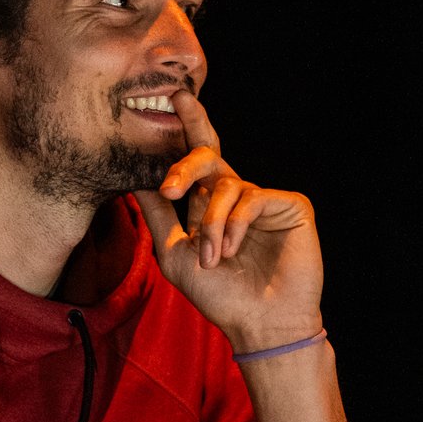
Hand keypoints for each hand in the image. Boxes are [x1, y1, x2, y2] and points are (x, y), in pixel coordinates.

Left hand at [129, 90, 324, 351]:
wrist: (260, 323)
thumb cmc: (220, 295)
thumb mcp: (175, 253)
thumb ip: (158, 214)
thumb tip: (130, 178)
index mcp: (210, 202)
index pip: (196, 157)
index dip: (188, 125)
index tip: (173, 97)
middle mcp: (237, 195)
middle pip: (210, 155)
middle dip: (186, 165)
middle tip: (171, 188)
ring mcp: (264, 200)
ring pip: (226, 186)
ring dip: (211, 223)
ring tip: (211, 256)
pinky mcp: (291, 206)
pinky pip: (253, 198)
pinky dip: (235, 224)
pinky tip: (230, 250)